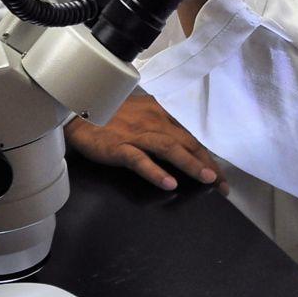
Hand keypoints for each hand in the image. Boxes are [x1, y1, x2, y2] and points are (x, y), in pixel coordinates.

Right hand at [65, 93, 227, 192]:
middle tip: (222, 184)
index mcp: (159, 113)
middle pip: (187, 142)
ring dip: (191, 164)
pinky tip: (169, 183)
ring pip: (170, 149)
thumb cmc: (107, 115)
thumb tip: (180, 142)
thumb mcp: (139, 114)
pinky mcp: (118, 146)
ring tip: (208, 179)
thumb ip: (159, 125)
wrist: (75, 112)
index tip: (219, 174)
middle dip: (208, 164)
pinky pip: (140, 160)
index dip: (207, 155)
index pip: (190, 136)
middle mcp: (153, 121)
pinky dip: (155, 172)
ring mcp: (136, 134)